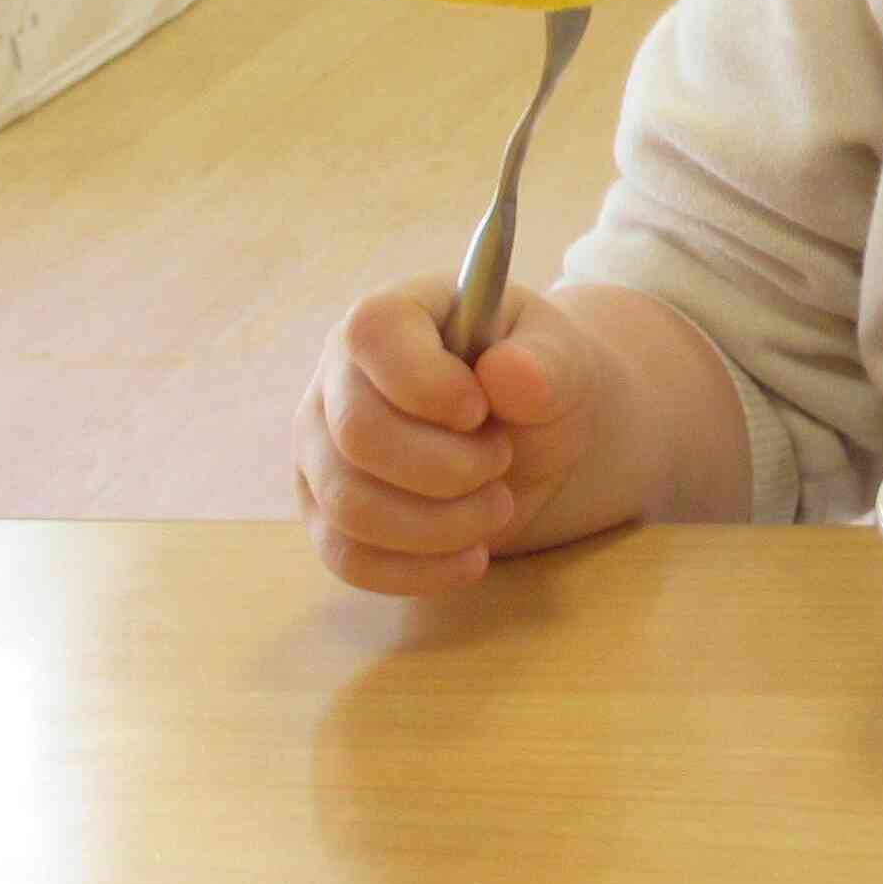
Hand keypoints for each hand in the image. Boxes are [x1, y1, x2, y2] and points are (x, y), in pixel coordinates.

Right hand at [295, 276, 621, 595]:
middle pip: (358, 434)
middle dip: (447, 467)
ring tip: (497, 505)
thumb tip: (508, 374)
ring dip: (439, 524)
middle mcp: (338, 375)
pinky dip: (416, 570)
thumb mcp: (563, 359)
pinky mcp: (325, 513)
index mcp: (394, 313)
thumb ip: (545, 363)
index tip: (481, 410)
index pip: (372, 333)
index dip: (425, 381)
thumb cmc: (537, 379)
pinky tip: (470, 557)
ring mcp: (320, 448)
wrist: (531, 438)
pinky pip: (347, 557)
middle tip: (502, 459)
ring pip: (350, 506)